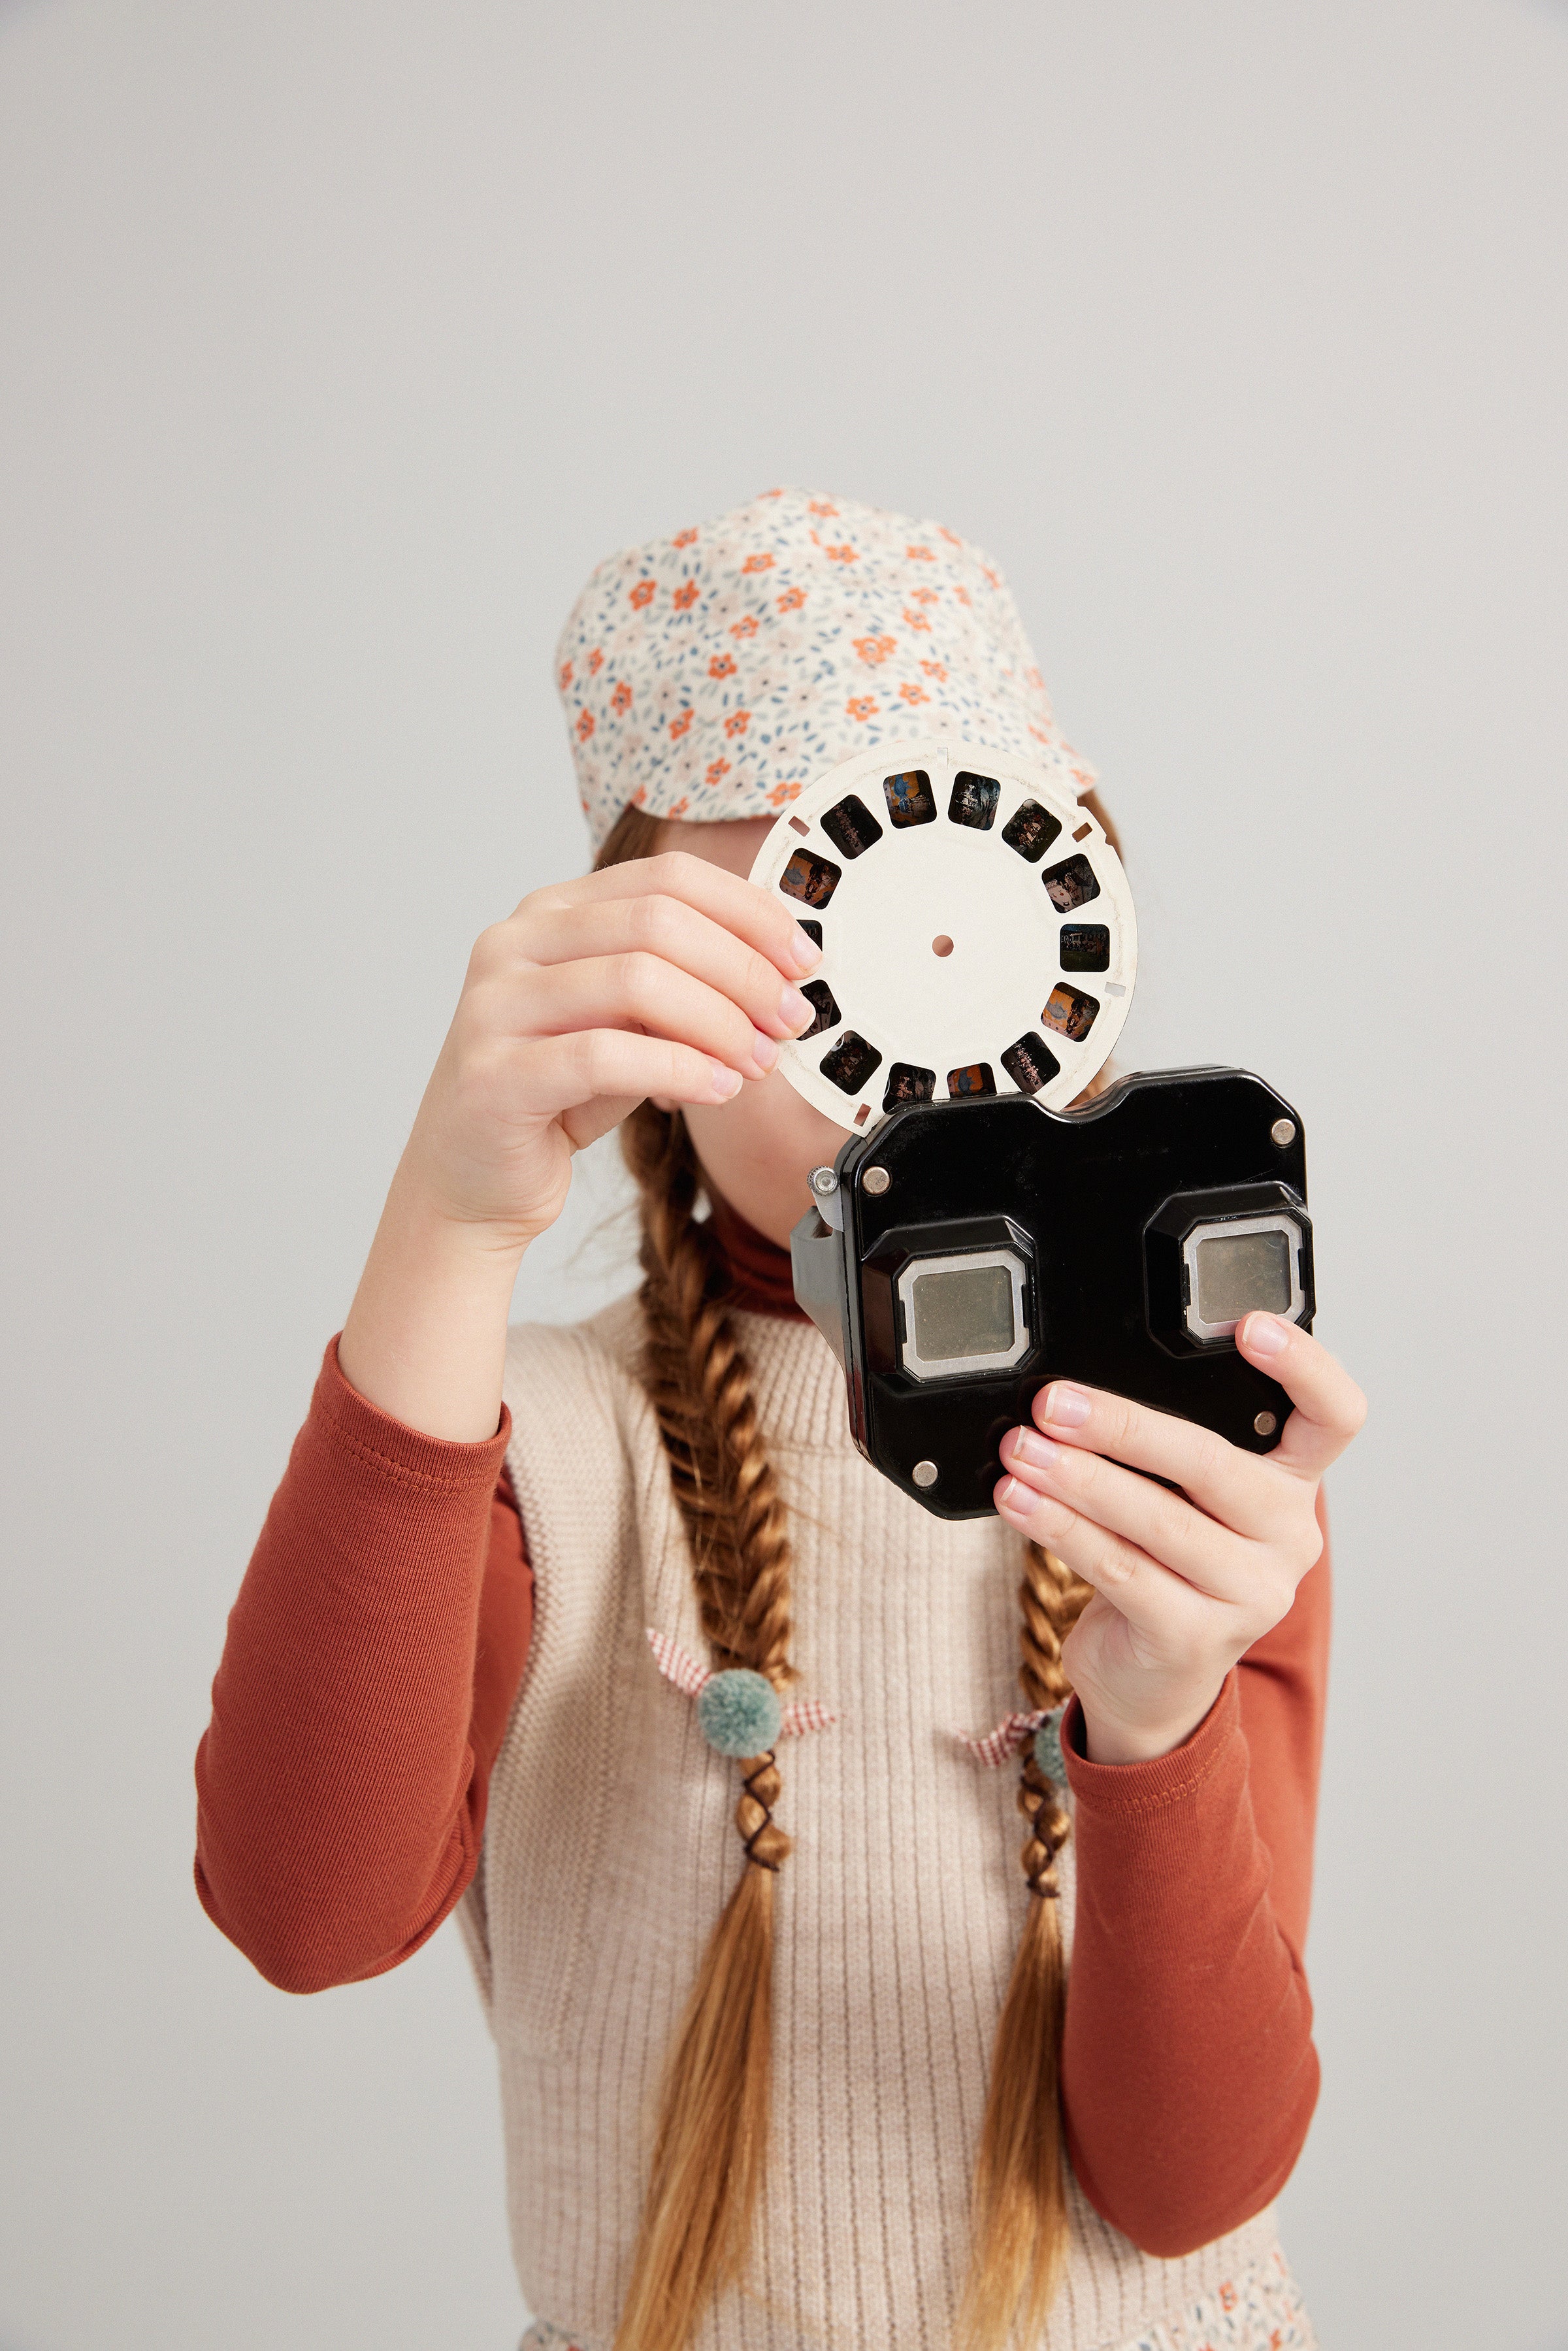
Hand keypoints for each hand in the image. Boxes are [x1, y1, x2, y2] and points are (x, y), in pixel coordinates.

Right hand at [338, 851, 819, 1439]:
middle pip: (658, 922)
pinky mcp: (494, 1073)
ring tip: (756, 1061)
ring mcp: (496, 1005)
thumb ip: (682, 987)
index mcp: (551, 913)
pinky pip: (606, 1056)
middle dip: (743, 971)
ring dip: (718, 1022)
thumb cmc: (559, 1098)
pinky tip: (717, 1090)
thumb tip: (779, 975)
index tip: (804, 961)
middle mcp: (514, 943)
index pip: (666, 878)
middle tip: (789, 1019)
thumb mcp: (630, 1026)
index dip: (748, 914)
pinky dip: (679, 1069)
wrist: (473, 1182)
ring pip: (636, 980)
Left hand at [994, 1315, 1365, 1764]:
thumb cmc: (1164, 1567)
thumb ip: (1161, 1449)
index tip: (1248, 1324)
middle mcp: (1288, 1538)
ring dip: (1076, 1478)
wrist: (1151, 1680)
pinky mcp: (1196, 1637)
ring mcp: (1250, 1594)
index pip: (1334, 1416)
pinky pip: (1120, 1568)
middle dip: (1122, 1426)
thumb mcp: (1181, 1500)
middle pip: (1213, 1462)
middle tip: (1054, 1404)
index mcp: (1293, 1485)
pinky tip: (1020, 1502)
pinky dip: (1061, 1529)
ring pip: (1156, 1520)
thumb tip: (1072, 1393)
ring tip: (1021, 1450)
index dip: (1304, 1365)